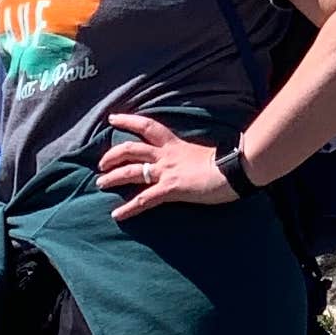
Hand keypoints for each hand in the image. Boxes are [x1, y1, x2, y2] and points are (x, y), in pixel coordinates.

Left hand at [96, 111, 239, 216]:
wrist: (235, 170)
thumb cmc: (226, 163)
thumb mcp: (202, 154)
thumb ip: (188, 156)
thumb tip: (188, 162)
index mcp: (174, 144)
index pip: (147, 125)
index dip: (128, 120)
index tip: (112, 118)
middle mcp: (166, 155)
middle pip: (131, 149)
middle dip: (112, 155)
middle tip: (101, 164)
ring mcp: (167, 172)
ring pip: (132, 171)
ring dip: (113, 178)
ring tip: (100, 184)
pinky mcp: (171, 189)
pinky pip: (144, 199)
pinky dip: (129, 208)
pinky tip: (116, 215)